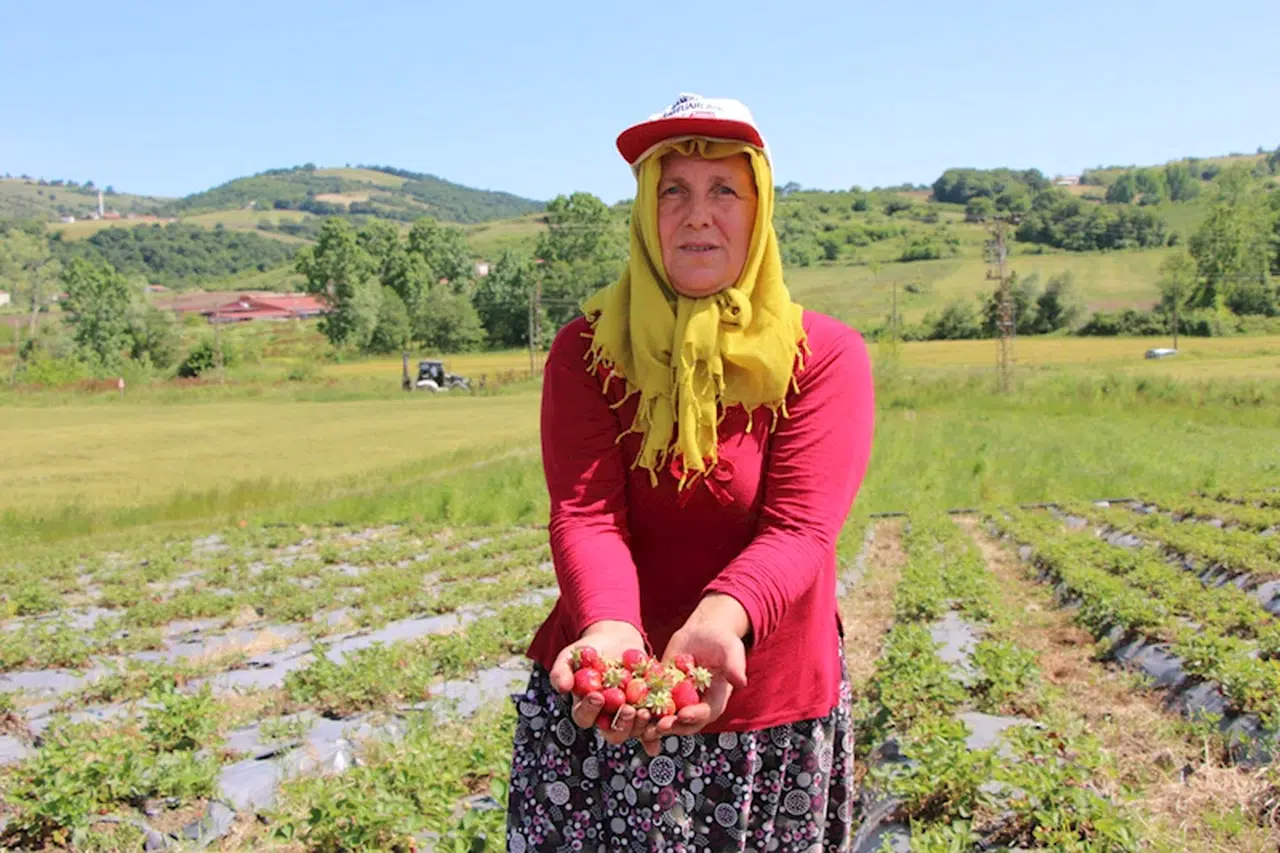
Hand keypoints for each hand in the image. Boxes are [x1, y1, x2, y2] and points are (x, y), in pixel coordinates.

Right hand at [549, 620, 650, 745]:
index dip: (590, 710)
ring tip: (646, 712)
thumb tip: (562, 688)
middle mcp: (607, 718)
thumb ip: (561, 670)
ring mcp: (629, 716)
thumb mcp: (572, 655)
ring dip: (641, 726)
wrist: (616, 639)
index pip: (584, 717)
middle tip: (627, 709)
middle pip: (612, 733)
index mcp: (586, 708)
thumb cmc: (590, 650)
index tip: (598, 696)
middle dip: (621, 724)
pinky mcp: (648, 709)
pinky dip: (659, 728)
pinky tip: (664, 725)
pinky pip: (654, 723)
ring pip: (634, 731)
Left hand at [637, 594, 748, 756]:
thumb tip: (741, 682)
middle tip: (657, 726)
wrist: (703, 633)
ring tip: (640, 724)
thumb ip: (734, 666)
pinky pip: (650, 704)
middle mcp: (695, 707)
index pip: (705, 714)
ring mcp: (677, 702)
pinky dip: (640, 709)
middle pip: (682, 723)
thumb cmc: (722, 641)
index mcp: (715, 702)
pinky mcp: (661, 692)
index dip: (694, 716)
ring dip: (652, 724)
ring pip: (664, 718)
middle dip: (670, 726)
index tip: (683, 715)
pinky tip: (627, 710)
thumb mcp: (730, 650)